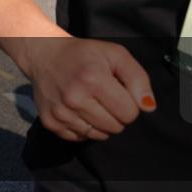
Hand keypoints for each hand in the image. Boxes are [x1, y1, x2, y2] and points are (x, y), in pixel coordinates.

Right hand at [21, 38, 155, 141]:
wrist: (43, 53)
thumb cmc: (83, 54)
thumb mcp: (115, 54)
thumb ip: (138, 78)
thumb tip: (148, 107)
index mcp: (93, 79)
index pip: (130, 114)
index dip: (129, 103)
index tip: (117, 91)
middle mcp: (74, 98)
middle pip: (115, 127)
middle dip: (115, 114)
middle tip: (103, 96)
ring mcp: (60, 112)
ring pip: (99, 135)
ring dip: (100, 122)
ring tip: (90, 102)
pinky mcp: (50, 122)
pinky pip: (80, 138)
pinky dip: (83, 127)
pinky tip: (77, 110)